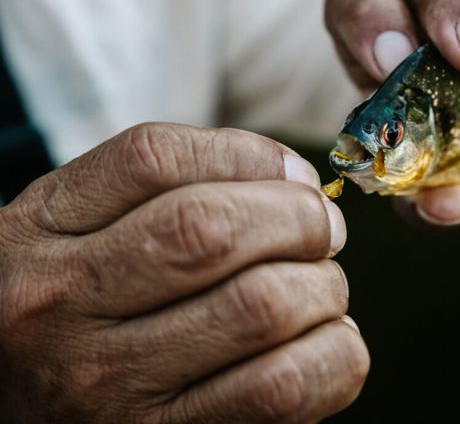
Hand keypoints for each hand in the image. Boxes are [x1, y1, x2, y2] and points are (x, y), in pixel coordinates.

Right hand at [0, 123, 368, 421]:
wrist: (17, 398)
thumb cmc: (76, 298)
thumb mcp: (82, 224)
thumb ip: (175, 184)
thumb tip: (298, 182)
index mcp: (43, 230)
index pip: (156, 159)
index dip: (252, 156)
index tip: (294, 176)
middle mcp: (63, 305)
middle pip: (214, 231)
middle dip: (302, 220)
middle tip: (323, 231)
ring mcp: (110, 384)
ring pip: (261, 306)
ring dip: (322, 286)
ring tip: (319, 287)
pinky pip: (282, 388)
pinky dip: (333, 351)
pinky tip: (323, 339)